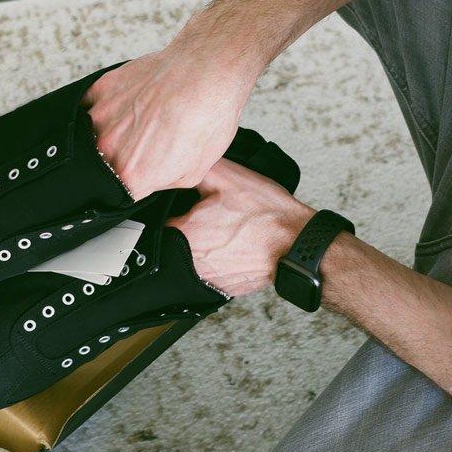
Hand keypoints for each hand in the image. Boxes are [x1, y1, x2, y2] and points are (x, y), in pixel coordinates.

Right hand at [85, 47, 257, 197]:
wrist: (208, 70)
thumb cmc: (207, 115)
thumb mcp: (193, 172)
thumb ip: (160, 184)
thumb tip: (150, 182)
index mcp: (130, 175)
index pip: (116, 193)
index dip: (130, 186)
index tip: (140, 177)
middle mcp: (107, 148)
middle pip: (101, 164)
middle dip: (121, 159)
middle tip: (146, 144)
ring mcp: (100, 116)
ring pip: (93, 134)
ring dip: (113, 131)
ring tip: (144, 119)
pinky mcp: (100, 89)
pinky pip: (91, 105)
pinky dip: (108, 106)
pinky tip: (133, 102)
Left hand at [168, 159, 314, 296]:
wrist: (296, 244)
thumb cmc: (266, 215)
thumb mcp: (227, 176)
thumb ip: (196, 168)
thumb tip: (179, 162)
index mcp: (184, 232)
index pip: (155, 220)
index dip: (169, 207)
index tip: (184, 203)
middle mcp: (191, 260)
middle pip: (171, 240)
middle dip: (186, 226)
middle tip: (209, 215)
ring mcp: (208, 278)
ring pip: (190, 258)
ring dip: (202, 245)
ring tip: (223, 230)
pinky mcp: (223, 288)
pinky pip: (211, 271)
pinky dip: (219, 259)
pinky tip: (232, 245)